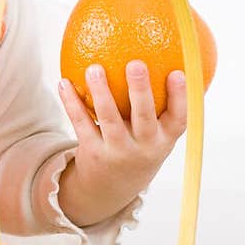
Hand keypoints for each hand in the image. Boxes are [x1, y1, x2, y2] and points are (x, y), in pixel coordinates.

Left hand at [57, 61, 187, 226]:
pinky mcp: (93, 152)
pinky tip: (64, 82)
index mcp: (164, 139)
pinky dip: (71, 102)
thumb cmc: (138, 147)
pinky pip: (81, 123)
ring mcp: (118, 151)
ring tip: (94, 67)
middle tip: (136, 63)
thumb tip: (164, 55)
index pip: (178, 119)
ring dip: (101, 92)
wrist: (111, 189)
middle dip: (141, 91)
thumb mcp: (155, 134)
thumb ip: (161, 104)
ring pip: (109, 119)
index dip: (180, 97)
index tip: (178, 72)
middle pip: (144, 117)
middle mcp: (144, 147)